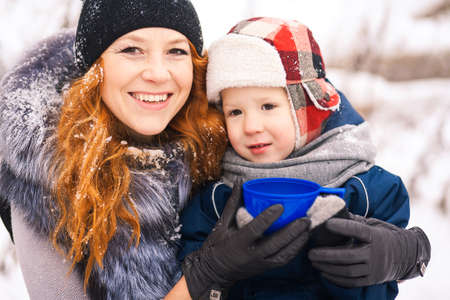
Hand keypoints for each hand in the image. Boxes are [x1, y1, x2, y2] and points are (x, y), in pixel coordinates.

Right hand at [182, 180, 310, 298]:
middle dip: (292, 231)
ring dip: (298, 241)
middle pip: (275, 244)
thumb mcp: (222, 223)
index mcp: (237, 242)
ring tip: (307, 227)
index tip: (280, 206)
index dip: (268, 218)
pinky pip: (284, 259)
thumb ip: (233, 202)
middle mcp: (250, 255)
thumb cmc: (217, 245)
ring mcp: (259, 263)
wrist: (215, 272)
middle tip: (305, 218)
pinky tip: (302, 238)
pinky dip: (295, 249)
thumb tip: (239, 181)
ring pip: (283, 254)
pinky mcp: (265, 268)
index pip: (254, 229)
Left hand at [308, 214, 429, 286]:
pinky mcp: (372, 280)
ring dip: (328, 268)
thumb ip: (356, 221)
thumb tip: (334, 211)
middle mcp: (375, 253)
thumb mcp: (374, 224)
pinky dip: (336, 279)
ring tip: (314, 262)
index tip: (327, 224)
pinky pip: (352, 282)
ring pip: (348, 271)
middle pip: (349, 256)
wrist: (406, 255)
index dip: (343, 227)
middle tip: (310, 252)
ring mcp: (374, 269)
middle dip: (327, 255)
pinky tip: (324, 273)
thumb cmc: (384, 235)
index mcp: (375, 236)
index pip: (358, 231)